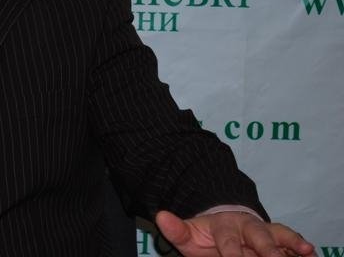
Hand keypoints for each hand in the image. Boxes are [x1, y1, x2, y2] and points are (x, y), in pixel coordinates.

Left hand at [156, 210, 315, 256]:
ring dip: (290, 243)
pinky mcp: (277, 238)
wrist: (222, 226)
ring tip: (304, 251)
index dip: (232, 253)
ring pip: (278, 233)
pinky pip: (290, 240)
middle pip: (258, 234)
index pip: (229, 242)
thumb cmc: (205, 237)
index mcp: (223, 225)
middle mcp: (247, 226)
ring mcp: (264, 231)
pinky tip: (309, 253)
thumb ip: (176, 229)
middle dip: (266, 247)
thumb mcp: (188, 235)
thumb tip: (160, 216)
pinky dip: (300, 246)